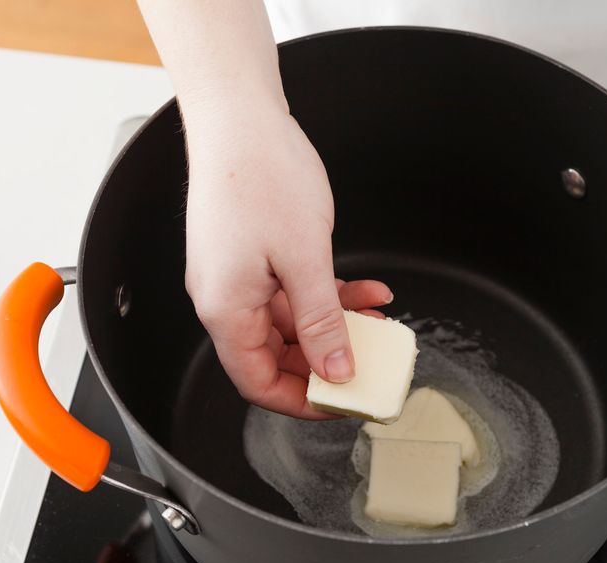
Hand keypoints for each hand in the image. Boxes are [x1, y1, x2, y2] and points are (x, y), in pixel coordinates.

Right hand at [183, 107, 391, 417]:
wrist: (241, 117)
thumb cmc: (260, 175)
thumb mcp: (304, 258)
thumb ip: (322, 322)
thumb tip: (336, 371)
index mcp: (226, 309)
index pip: (259, 382)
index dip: (302, 401)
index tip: (344, 401)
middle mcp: (225, 299)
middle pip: (277, 357)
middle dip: (328, 362)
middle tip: (371, 364)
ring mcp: (239, 277)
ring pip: (293, 324)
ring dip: (338, 326)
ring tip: (381, 322)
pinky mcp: (254, 258)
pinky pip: (294, 293)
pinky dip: (330, 295)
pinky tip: (367, 290)